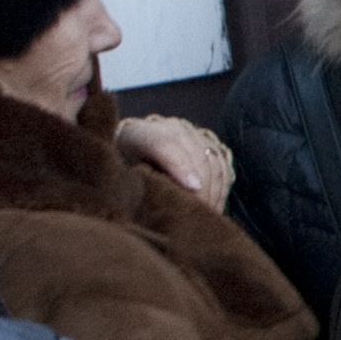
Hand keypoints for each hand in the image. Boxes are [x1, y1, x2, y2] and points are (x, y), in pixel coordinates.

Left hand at [115, 116, 234, 206]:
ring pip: (212, 157)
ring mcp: (188, 132)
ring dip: (215, 188)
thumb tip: (159, 205)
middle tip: (201, 213)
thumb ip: (133, 187)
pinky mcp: (205, 142)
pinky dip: (222, 186)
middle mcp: (165, 126)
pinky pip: (222, 163)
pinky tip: (216, 204)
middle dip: (203, 185)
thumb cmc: (118, 178)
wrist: (125, 161)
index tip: (193, 190)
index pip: (163, 142)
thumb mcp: (117, 181)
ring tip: (208, 213)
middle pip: (194, 151)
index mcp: (135, 133)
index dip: (180, 165)